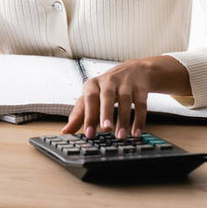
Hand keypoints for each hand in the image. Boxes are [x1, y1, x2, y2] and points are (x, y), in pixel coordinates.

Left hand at [61, 55, 189, 138]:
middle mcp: (109, 82)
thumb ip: (79, 114)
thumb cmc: (107, 87)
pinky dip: (139, 120)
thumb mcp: (91, 97)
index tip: (89, 133)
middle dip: (106, 113)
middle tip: (105, 129)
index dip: (89, 116)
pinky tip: (136, 133)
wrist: (134, 70)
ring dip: (123, 120)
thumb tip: (65, 132)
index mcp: (93, 85)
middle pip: (106, 97)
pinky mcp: (140, 89)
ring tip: (120, 137)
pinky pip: (141, 105)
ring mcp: (125, 84)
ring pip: (125, 101)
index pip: (89, 99)